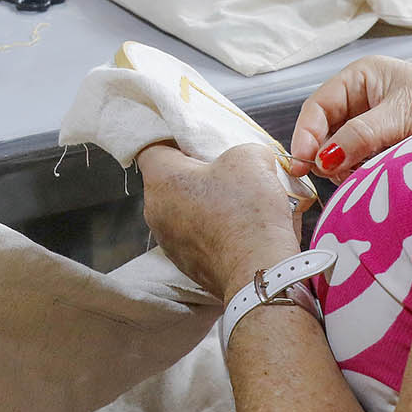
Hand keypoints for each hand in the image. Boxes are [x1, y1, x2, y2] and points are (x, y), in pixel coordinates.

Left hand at [138, 142, 307, 299]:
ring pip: (183, 210)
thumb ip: (243, 150)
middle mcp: (156, 210)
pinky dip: (213, 230)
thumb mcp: (251, 158)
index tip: (198, 142)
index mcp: (161, 179)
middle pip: (170, 180)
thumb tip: (250, 160)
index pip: (153, 147)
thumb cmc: (248, 212)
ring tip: (238, 202)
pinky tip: (239, 228)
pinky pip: (196, 236)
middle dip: (197, 174)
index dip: (176, 140)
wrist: (258, 272)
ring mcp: (168, 241)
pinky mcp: (185, 264)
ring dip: (206, 203)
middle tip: (226, 171)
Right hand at [290, 55, 411, 176]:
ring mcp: (373, 120)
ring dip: (342, 165)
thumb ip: (359, 137)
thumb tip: (321, 160)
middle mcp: (362, 97)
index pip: (317, 107)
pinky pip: (358, 158)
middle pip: (325, 129)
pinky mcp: (385, 143)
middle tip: (332, 176)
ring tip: (358, 177)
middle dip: (325, 153)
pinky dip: (358, 170)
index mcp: (361, 77)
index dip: (306, 135)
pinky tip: (368, 178)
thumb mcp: (398, 118)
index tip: (303, 164)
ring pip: (340, 147)